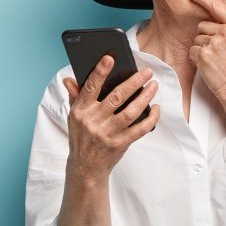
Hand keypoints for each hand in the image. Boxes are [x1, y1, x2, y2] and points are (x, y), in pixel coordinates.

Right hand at [62, 54, 160, 177]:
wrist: (85, 167)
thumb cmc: (82, 137)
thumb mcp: (74, 117)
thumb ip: (75, 97)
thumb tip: (69, 79)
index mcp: (80, 111)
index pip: (90, 87)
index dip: (99, 72)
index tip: (110, 58)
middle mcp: (93, 121)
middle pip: (117, 97)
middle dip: (134, 82)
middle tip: (147, 72)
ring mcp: (107, 133)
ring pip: (131, 111)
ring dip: (145, 97)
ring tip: (154, 86)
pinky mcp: (120, 144)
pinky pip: (140, 129)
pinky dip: (151, 118)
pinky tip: (156, 108)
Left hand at [184, 0, 225, 103]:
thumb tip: (209, 18)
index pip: (216, 6)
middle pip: (202, 25)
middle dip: (205, 37)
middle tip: (218, 52)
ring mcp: (214, 43)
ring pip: (197, 38)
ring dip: (201, 49)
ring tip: (215, 60)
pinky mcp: (204, 54)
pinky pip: (192, 50)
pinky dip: (197, 58)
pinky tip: (209, 65)